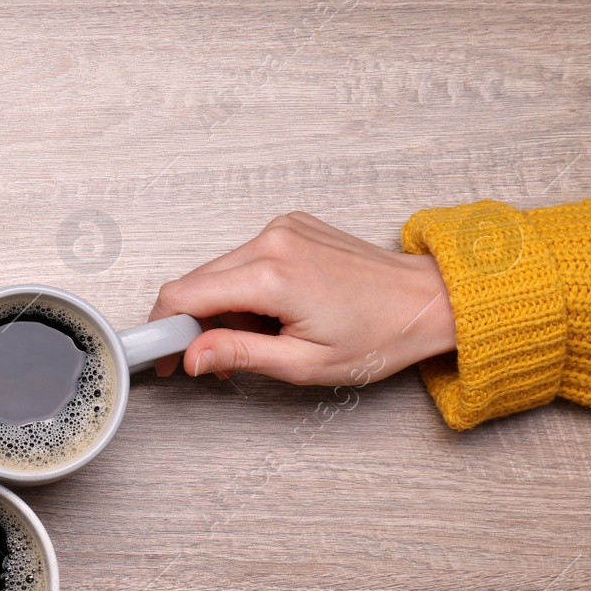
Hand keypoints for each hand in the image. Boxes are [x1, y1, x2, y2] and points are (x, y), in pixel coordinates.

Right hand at [149, 212, 456, 385]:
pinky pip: (245, 259)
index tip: (163, 356)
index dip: (162, 329)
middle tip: (213, 360)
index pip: (182, 294)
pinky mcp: (292, 226)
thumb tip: (191, 356)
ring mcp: (283, 228)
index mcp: (272, 275)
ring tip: (259, 337)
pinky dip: (245, 289)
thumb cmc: (379, 335)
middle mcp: (273, 240)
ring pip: (219, 271)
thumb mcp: (304, 364)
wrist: (428, 301)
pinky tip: (272, 312)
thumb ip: (238, 355)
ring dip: (222, 307)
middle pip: (196, 281)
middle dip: (193, 323)